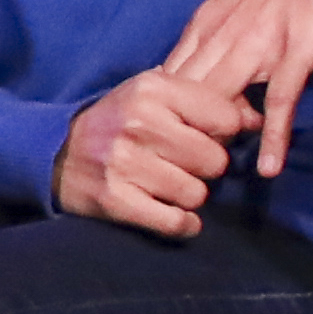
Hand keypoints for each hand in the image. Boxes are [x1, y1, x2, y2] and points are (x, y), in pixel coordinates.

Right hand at [54, 67, 246, 237]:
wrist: (54, 152)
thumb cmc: (117, 122)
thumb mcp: (152, 94)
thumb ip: (202, 102)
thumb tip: (258, 120)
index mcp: (152, 89)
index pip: (225, 118)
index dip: (224, 132)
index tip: (208, 137)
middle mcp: (139, 123)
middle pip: (215, 160)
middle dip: (206, 168)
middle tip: (185, 165)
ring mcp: (125, 163)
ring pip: (196, 194)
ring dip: (190, 196)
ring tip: (169, 186)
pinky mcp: (115, 199)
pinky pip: (174, 221)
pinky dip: (181, 224)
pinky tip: (175, 216)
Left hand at [161, 0, 312, 176]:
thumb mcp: (223, 6)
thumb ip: (205, 43)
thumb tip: (186, 81)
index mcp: (202, 26)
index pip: (170, 77)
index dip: (165, 111)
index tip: (162, 136)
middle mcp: (221, 38)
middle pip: (188, 94)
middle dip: (183, 128)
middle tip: (185, 160)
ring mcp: (257, 48)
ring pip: (223, 99)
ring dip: (219, 134)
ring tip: (216, 165)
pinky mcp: (293, 56)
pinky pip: (279, 102)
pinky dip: (273, 136)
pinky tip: (269, 165)